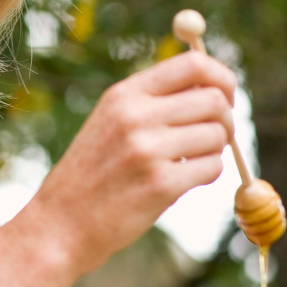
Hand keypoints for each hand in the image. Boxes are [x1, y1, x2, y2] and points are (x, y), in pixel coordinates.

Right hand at [22, 50, 236, 272]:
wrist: (61, 222)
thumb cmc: (94, 172)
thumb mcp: (111, 121)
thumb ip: (155, 101)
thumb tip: (215, 87)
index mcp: (124, 94)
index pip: (193, 64)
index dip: (221, 77)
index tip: (225, 95)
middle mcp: (135, 116)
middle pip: (214, 100)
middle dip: (225, 118)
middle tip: (212, 136)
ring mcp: (148, 150)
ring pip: (217, 135)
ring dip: (214, 150)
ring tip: (188, 162)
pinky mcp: (161, 184)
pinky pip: (212, 168)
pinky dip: (207, 175)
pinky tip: (181, 182)